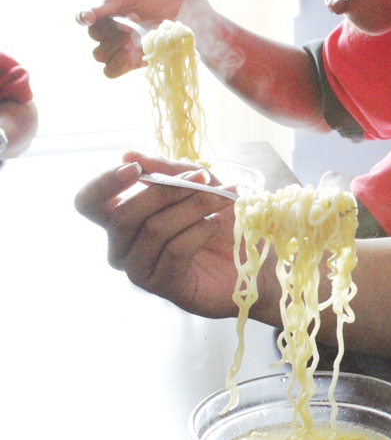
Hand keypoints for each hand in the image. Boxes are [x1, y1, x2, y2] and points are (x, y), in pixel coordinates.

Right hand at [74, 151, 243, 317]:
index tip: (136, 169)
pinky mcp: (164, 285)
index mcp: (121, 218)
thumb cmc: (220, 219)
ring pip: (154, 230)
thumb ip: (166, 170)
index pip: (88, 202)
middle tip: (202, 179)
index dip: (104, 183)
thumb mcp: (198, 184)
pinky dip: (199, 231)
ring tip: (221, 199)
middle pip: (124, 215)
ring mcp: (140, 269)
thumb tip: (128, 155)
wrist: (252, 259)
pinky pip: (174, 251)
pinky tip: (216, 222)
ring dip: (192, 207)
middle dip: (166, 192)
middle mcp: (122, 246)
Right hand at [75, 0, 193, 77]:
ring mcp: (121, 48)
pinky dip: (118, 63)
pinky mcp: (133, 63)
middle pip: (94, 37)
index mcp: (107, 11)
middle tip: (132, 20)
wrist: (187, 12)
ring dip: (114, 46)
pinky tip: (132, 53)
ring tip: (135, 36)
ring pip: (99, 55)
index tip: (91, 17)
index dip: (83, 17)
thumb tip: (87, 14)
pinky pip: (111, 71)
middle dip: (109, 29)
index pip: (83, 17)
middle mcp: (111, 30)